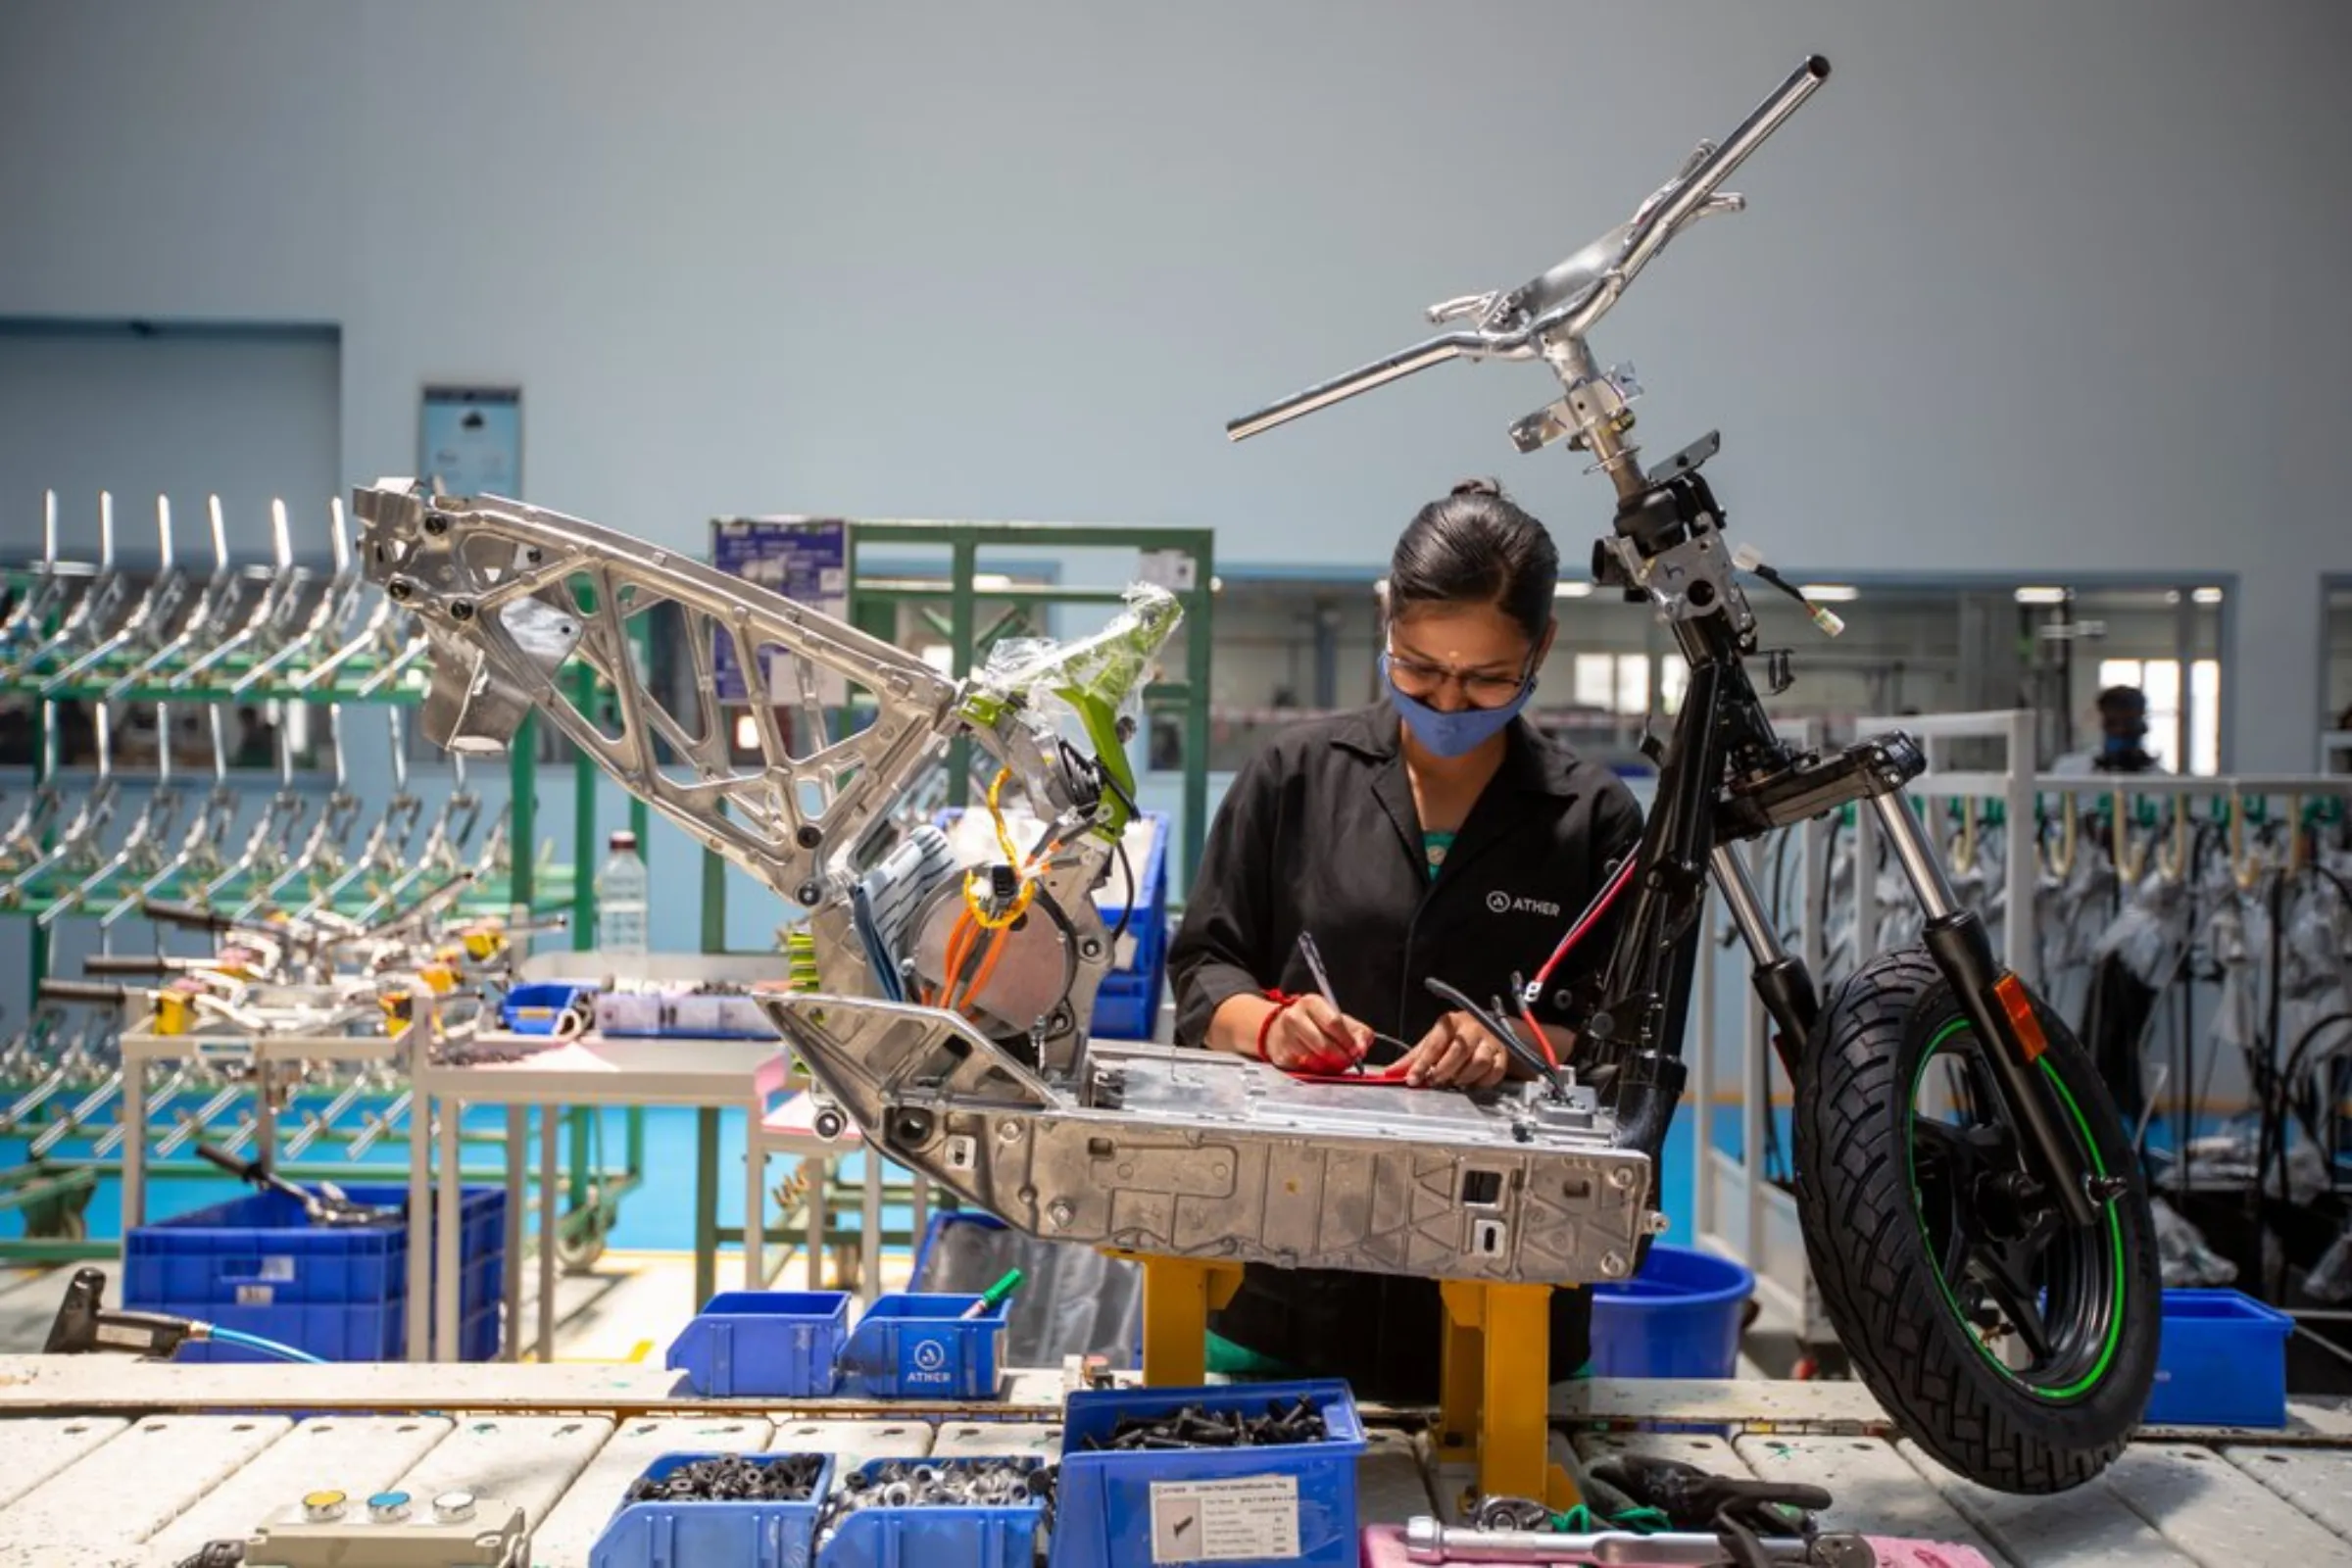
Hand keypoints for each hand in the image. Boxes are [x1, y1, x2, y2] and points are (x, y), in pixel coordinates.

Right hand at [1260, 995, 1372, 1072]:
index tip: (1356, 1050)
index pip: (1333, 1022)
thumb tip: (1361, 1049)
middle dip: (1341, 1057)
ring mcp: (1285, 1037)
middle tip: (1349, 1060)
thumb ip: (1357, 1032)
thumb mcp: (1338, 1019)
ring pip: (1315, 1060)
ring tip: (1334, 1061)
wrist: (1280, 1029)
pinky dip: (1317, 1070)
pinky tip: (1319, 1064)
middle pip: (1324, 1045)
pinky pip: (1306, 1069)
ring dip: (1330, 1066)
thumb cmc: (1314, 1023)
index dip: (1348, 1040)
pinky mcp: (1281, 1055)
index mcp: (1311, 1003)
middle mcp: (1294, 1017)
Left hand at [1399, 1009, 1513, 1089]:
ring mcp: (1489, 1041)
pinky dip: (1482, 1081)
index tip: (1412, 1079)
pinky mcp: (1502, 1054)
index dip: (1422, 1063)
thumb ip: (1413, 1057)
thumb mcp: (1433, 1040)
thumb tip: (1391, 1072)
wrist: (1487, 1029)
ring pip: (1479, 1062)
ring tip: (1454, 1081)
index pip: (1434, 1043)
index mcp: (1450, 1022)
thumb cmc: (1454, 1037)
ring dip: (1464, 1077)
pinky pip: (1495, 1071)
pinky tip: (1472, 1083)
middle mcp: (1471, 1028)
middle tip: (1434, 1082)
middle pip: (1458, 1050)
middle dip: (1443, 1070)